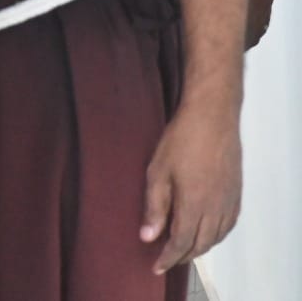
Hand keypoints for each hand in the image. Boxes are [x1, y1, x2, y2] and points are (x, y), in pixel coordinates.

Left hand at [140, 100, 241, 273]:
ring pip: (216, 237)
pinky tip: (206, 234)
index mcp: (194, 204)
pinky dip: (216, 236)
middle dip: (182, 256)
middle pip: (200, 244)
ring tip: (182, 250)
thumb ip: (154, 206)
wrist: (213, 117)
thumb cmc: (181, 140)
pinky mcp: (236, 193)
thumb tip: (148, 236)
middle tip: (166, 261)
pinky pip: (228, 225)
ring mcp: (229, 201)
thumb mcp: (158, 172)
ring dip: (199, 248)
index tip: (156, 266)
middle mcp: (216, 208)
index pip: (181, 243)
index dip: (168, 258)